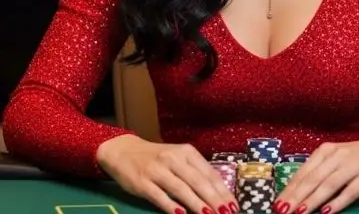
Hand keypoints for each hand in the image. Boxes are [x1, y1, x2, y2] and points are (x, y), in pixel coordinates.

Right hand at [96, 134, 237, 213]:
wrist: (124, 150)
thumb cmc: (157, 158)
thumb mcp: (178, 158)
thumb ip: (195, 173)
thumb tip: (218, 194)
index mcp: (186, 152)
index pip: (209, 173)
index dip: (222, 191)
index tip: (234, 206)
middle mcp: (173, 159)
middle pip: (198, 181)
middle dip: (214, 199)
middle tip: (227, 213)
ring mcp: (157, 170)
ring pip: (181, 188)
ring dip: (197, 204)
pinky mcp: (142, 182)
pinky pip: (159, 195)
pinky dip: (171, 205)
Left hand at [274, 133, 358, 213]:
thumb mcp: (337, 158)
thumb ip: (320, 171)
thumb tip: (298, 191)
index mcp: (326, 151)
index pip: (303, 172)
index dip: (289, 189)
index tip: (276, 203)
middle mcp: (337, 156)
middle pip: (312, 179)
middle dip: (295, 197)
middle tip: (282, 210)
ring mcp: (352, 166)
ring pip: (328, 184)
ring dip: (312, 200)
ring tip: (299, 212)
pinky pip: (350, 191)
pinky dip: (338, 201)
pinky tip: (327, 211)